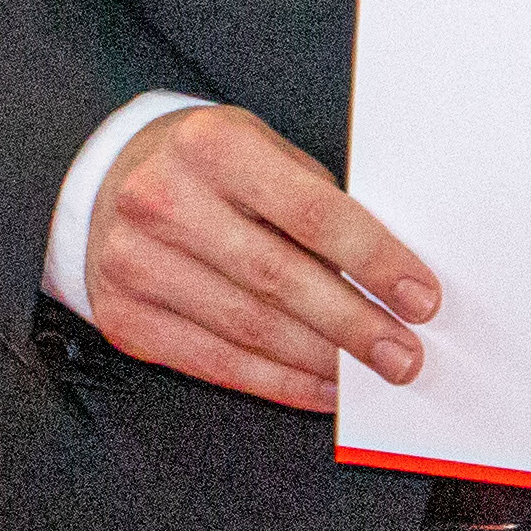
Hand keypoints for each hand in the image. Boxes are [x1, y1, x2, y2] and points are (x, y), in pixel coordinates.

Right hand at [82, 104, 437, 410]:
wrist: (109, 180)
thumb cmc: (208, 169)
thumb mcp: (262, 152)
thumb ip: (317, 204)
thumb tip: (389, 283)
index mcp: (211, 145)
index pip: (310, 212)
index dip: (373, 260)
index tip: (420, 298)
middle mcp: (162, 199)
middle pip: (279, 278)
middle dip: (354, 325)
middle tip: (405, 355)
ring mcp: (134, 262)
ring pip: (250, 329)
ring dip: (323, 361)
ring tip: (370, 374)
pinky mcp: (125, 316)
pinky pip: (216, 363)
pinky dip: (279, 382)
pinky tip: (320, 385)